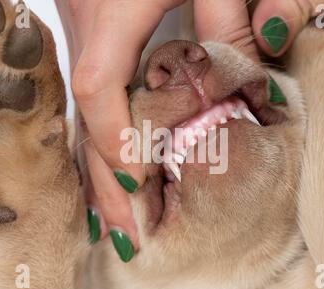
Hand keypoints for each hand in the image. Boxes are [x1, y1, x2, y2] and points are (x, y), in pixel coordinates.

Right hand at [56, 0, 260, 262]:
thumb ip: (229, 15)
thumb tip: (240, 75)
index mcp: (112, 6)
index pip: (100, 88)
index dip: (116, 141)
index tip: (139, 185)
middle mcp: (88, 23)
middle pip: (85, 116)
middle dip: (106, 177)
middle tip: (128, 231)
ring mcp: (84, 29)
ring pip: (83, 113)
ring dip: (101, 166)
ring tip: (123, 216)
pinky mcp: (91, 32)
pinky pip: (90, 99)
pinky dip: (100, 140)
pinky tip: (112, 170)